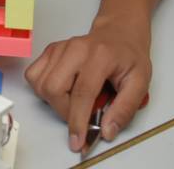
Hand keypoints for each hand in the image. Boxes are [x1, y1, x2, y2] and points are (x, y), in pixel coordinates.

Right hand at [25, 18, 152, 152]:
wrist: (119, 33)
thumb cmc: (128, 56)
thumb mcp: (139, 83)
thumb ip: (124, 109)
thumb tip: (107, 131)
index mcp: (100, 56)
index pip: (82, 93)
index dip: (77, 120)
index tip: (78, 140)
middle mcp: (76, 48)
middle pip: (53, 88)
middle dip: (64, 111)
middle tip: (80, 114)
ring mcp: (60, 48)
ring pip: (40, 84)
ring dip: (54, 101)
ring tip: (73, 99)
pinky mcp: (50, 50)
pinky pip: (34, 75)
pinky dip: (43, 88)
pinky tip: (61, 89)